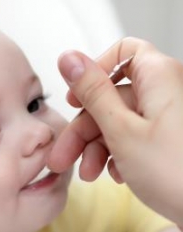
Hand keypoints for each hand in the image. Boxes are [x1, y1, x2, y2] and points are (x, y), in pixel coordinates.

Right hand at [48, 37, 182, 224]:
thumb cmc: (177, 175)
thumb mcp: (121, 130)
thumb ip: (93, 92)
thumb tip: (69, 60)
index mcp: (158, 78)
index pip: (122, 53)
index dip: (94, 72)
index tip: (75, 98)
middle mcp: (163, 94)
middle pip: (110, 99)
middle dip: (83, 130)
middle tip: (64, 157)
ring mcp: (164, 119)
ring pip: (117, 122)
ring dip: (96, 148)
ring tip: (90, 175)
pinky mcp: (164, 140)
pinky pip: (131, 138)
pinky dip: (116, 155)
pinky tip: (115, 175)